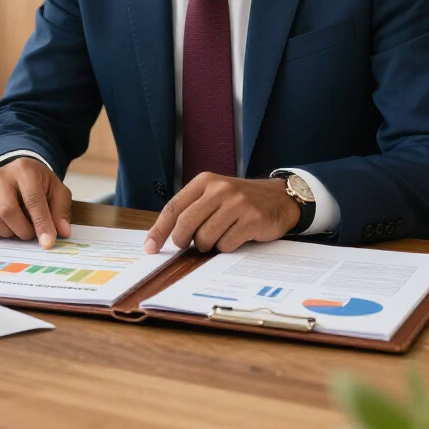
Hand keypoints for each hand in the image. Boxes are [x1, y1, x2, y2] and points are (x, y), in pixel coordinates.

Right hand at [0, 158, 71, 248]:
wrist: (17, 173)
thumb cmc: (39, 184)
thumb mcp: (56, 191)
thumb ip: (61, 210)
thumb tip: (62, 232)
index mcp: (24, 169)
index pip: (32, 199)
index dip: (41, 223)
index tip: (48, 243)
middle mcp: (1, 175)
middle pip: (8, 211)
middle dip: (23, 230)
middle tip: (32, 235)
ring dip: (10, 233)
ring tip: (20, 228)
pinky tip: (7, 227)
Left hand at [144, 174, 299, 254]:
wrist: (278, 198)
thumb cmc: (239, 201)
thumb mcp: (214, 195)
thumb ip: (193, 209)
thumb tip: (165, 235)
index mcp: (204, 181)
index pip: (174, 207)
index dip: (159, 229)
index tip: (150, 246)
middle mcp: (219, 189)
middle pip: (186, 224)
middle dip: (182, 241)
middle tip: (188, 245)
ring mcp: (237, 204)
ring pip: (205, 237)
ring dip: (208, 245)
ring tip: (218, 237)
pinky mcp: (252, 219)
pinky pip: (227, 244)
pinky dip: (226, 247)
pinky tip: (235, 237)